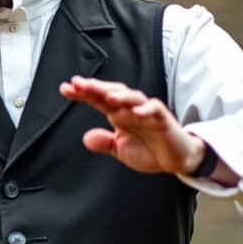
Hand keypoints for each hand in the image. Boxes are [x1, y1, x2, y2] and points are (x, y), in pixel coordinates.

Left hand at [59, 76, 204, 174]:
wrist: (177, 160)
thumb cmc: (150, 150)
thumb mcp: (121, 149)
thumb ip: (104, 143)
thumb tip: (86, 139)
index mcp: (118, 114)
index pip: (97, 100)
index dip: (82, 93)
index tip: (65, 88)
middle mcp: (130, 109)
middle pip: (112, 93)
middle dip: (95, 88)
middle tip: (78, 83)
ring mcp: (147, 112)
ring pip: (132, 97)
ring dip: (120, 95)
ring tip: (106, 96)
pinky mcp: (163, 119)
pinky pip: (155, 110)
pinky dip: (146, 109)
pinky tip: (136, 111)